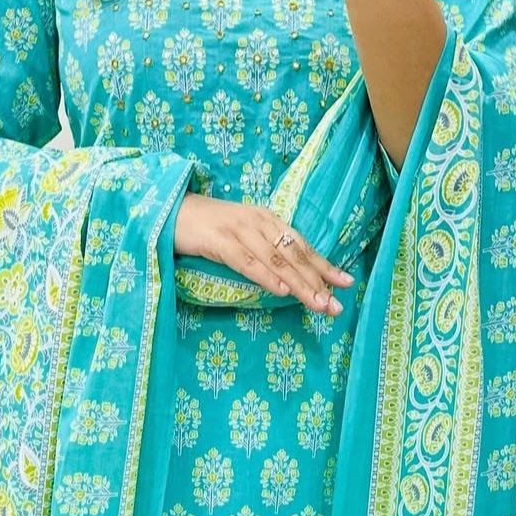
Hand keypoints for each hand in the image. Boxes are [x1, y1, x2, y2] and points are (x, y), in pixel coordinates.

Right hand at [173, 193, 352, 315]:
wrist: (169, 210)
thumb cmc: (208, 228)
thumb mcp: (243, 235)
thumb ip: (266, 250)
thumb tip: (291, 279)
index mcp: (268, 220)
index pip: (302, 245)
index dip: (325, 265)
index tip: (346, 283)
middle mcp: (259, 222)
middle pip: (294, 254)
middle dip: (317, 281)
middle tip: (335, 305)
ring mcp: (239, 230)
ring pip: (276, 260)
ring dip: (298, 284)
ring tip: (316, 304)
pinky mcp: (219, 241)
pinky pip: (247, 262)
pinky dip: (266, 277)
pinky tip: (281, 291)